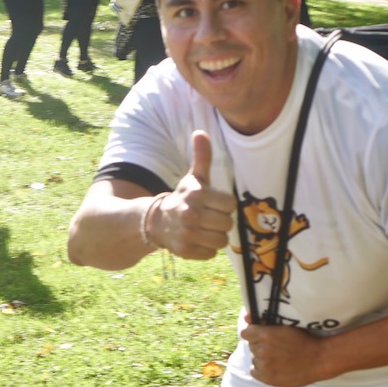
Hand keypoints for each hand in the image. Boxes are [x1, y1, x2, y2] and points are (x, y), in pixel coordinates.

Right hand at [149, 130, 236, 260]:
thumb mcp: (194, 178)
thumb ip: (202, 157)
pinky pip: (211, 253)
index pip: (230, 204)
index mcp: (197, 194)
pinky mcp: (185, 251)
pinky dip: (206, 249)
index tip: (213, 203)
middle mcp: (191, 214)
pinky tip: (197, 240)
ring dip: (215, 236)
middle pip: (228, 223)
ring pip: (222, 241)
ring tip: (204, 229)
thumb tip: (200, 133)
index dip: (224, 204)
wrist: (157, 221)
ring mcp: (187, 234)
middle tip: (209, 218)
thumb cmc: (184, 197)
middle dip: (221, 221)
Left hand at [241, 325, 331, 386]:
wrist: (320, 359)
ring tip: (278, 357)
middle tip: (276, 347)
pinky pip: (254, 371)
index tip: (263, 335)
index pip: (246, 333)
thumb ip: (262, 320)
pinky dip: (261, 369)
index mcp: (265, 335)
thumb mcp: (285, 325)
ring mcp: (265, 366)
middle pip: (251, 346)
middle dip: (260, 345)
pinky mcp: (268, 379)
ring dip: (262, 358)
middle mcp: (262, 350)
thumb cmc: (304, 338)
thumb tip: (246, 317)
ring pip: (254, 359)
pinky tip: (274, 366)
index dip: (254, 333)